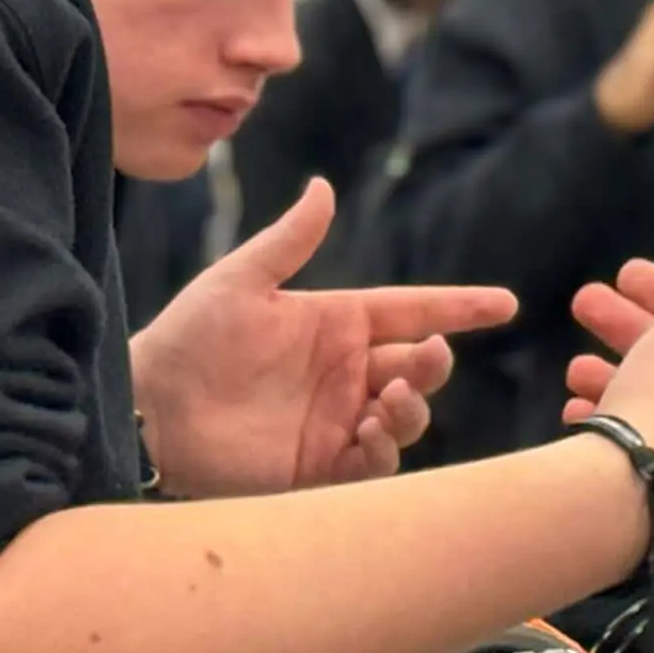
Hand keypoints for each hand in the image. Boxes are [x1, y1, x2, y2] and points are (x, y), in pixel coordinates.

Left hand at [131, 179, 515, 496]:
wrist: (148, 408)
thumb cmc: (189, 337)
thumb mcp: (240, 281)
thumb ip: (289, 240)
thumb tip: (324, 186)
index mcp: (335, 323)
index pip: (412, 310)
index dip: (459, 308)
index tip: (505, 303)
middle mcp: (345, 372)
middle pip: (420, 364)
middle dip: (438, 362)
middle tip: (429, 358)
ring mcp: (336, 419)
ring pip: (407, 415)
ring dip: (414, 405)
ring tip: (391, 396)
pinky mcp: (321, 466)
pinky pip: (374, 462)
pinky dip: (385, 448)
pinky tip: (370, 431)